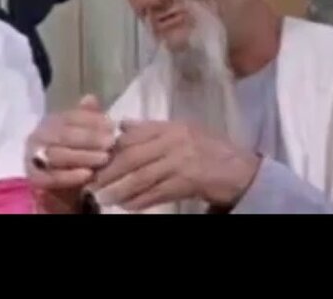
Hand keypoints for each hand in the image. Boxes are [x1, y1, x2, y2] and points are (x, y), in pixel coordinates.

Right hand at [25, 94, 115, 212]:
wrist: (60, 189)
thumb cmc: (75, 157)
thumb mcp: (83, 137)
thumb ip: (88, 118)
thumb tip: (91, 98)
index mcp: (50, 122)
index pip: (70, 117)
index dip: (92, 120)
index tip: (112, 126)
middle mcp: (38, 136)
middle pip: (64, 134)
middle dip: (89, 138)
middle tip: (111, 142)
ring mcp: (33, 157)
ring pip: (57, 155)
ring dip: (83, 156)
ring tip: (104, 158)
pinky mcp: (34, 178)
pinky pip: (50, 177)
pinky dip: (70, 176)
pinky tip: (88, 175)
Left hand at [89, 120, 260, 211]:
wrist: (239, 169)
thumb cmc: (208, 149)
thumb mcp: (181, 131)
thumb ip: (151, 129)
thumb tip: (121, 125)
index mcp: (170, 126)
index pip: (132, 135)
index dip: (110, 149)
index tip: (94, 160)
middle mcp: (174, 140)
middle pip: (133, 156)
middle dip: (110, 172)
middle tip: (92, 183)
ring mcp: (182, 161)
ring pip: (142, 176)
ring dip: (120, 189)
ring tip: (104, 198)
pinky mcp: (189, 181)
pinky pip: (158, 193)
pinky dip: (140, 201)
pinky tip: (128, 206)